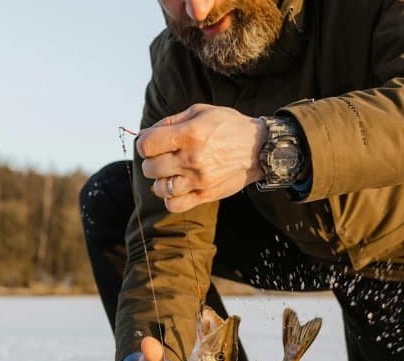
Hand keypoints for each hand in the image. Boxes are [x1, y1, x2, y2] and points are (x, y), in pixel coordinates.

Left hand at [137, 103, 266, 213]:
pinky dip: (170, 198)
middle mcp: (192, 159)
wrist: (259, 148)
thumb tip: (145, 134)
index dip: (144, 143)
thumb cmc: (228, 126)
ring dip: (160, 180)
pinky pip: (174, 205)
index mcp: (189, 134)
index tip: (153, 143)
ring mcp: (199, 180)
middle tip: (163, 157)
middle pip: (150, 168)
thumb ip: (170, 122)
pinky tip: (177, 188)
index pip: (146, 145)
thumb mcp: (200, 112)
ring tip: (171, 173)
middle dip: (151, 161)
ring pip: (160, 188)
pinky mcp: (205, 195)